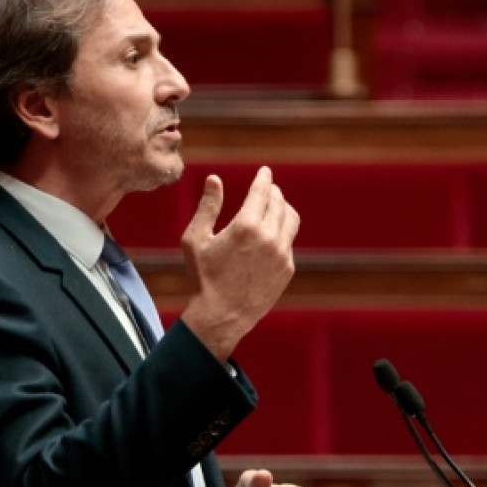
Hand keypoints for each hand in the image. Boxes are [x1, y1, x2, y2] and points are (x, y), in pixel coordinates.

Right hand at [180, 167, 299, 359]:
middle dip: (272, 191)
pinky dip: (281, 231)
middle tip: (267, 188)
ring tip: (274, 205)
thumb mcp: (195, 239)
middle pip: (278, 202)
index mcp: (246, 226)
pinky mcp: (287, 268)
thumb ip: (207, 207)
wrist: (222, 315)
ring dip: (282, 208)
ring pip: (290, 220)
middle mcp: (269, 237)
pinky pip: (288, 241)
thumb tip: (215, 179)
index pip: (262, 192)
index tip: (265, 170)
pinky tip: (270, 233)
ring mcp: (282, 254)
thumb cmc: (203, 277)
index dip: (264, 178)